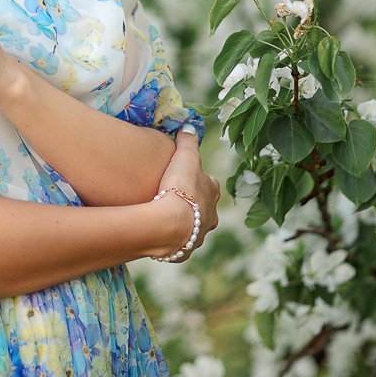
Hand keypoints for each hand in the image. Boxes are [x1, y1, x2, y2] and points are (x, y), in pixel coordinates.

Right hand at [149, 130, 219, 260]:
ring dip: (185, 223)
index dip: (200, 179)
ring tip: (169, 218)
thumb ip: (188, 142)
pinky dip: (173, 239)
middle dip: (196, 204)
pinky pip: (179, 244)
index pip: (211, 184)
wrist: (169, 223)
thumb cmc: (180, 187)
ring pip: (194, 228)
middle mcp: (211, 216)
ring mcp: (198, 235)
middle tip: (179, 199)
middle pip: (206, 209)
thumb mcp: (185, 157)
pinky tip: (162, 235)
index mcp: (212, 193)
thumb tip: (190, 126)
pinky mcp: (183, 250)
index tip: (187, 176)